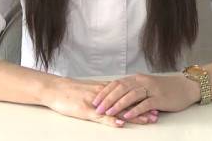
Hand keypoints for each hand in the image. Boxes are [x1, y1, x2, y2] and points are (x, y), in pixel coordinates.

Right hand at [42, 76, 158, 126]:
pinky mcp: (87, 110)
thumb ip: (105, 96)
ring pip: (118, 109)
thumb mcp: (91, 94)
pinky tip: (121, 122)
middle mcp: (105, 95)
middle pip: (127, 102)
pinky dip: (111, 119)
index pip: (128, 96)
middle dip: (143, 108)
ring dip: (133, 114)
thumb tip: (117, 101)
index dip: (141, 101)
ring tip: (147, 119)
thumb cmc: (72, 93)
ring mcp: (97, 103)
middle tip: (156, 114)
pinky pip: (101, 115)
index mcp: (107, 91)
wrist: (55, 89)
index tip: (154, 105)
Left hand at [92, 73, 199, 119]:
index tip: (94, 99)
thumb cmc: (166, 88)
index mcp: (138, 78)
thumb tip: (118, 95)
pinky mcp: (159, 98)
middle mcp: (143, 81)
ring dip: (118, 104)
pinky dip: (134, 110)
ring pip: (131, 95)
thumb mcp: (147, 85)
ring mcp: (151, 89)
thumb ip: (134, 89)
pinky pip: (145, 104)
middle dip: (107, 98)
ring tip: (108, 112)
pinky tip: (126, 116)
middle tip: (96, 108)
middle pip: (121, 88)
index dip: (105, 91)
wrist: (186, 87)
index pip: (117, 83)